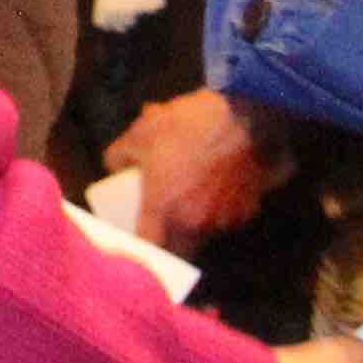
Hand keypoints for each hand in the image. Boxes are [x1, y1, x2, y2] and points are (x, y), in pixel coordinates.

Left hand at [118, 86, 270, 246]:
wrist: (243, 115)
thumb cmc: (188, 125)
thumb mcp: (141, 132)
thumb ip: (119, 154)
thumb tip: (114, 167)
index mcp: (163, 208)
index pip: (147, 246)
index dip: (140, 246)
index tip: (137, 239)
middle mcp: (193, 223)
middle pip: (178, 247)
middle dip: (169, 239)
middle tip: (164, 221)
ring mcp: (223, 219)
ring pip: (204, 233)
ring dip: (197, 222)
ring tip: (194, 196)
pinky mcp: (248, 210)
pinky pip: (228, 219)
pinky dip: (222, 210)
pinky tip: (218, 189)